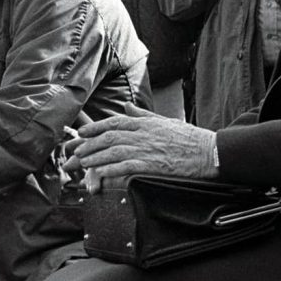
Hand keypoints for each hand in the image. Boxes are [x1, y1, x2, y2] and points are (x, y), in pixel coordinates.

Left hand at [66, 115, 217, 193]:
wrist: (208, 152)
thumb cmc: (188, 138)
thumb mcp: (163, 120)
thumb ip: (142, 114)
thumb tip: (126, 106)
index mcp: (144, 122)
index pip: (113, 122)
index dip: (94, 128)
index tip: (80, 134)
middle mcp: (142, 133)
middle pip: (108, 137)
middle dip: (87, 145)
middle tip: (72, 153)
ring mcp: (146, 149)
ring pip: (113, 151)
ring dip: (95, 158)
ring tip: (81, 163)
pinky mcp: (152, 165)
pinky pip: (126, 167)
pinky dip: (111, 169)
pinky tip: (100, 173)